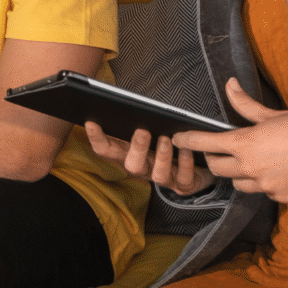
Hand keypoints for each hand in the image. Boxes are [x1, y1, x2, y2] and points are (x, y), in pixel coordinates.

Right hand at [84, 122, 212, 194]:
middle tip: (142, 130)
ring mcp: (164, 178)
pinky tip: (186, 149)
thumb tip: (132, 103)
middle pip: (132, 166)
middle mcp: (145, 168)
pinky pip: (183, 178)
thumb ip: (140, 120)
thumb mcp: (151, 131)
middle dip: (136, 148)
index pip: (107, 150)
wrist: (196, 169)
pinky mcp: (183, 184)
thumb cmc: (168, 145)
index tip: (91, 122)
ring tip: (167, 138)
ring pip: (158, 175)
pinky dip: (185, 163)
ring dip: (162, 156)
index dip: (97, 139)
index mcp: (131, 154)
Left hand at [172, 78, 287, 202]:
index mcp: (246, 144)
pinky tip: (278, 171)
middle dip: (215, 159)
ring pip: (239, 184)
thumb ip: (244, 104)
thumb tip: (229, 85)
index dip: (188, 141)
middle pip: (218, 168)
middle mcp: (252, 168)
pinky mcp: (281, 198)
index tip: (177, 139)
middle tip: (220, 151)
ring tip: (255, 160)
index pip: (206, 144)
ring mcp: (266, 187)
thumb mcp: (272, 113)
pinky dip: (265, 183)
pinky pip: (263, 193)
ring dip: (240, 173)